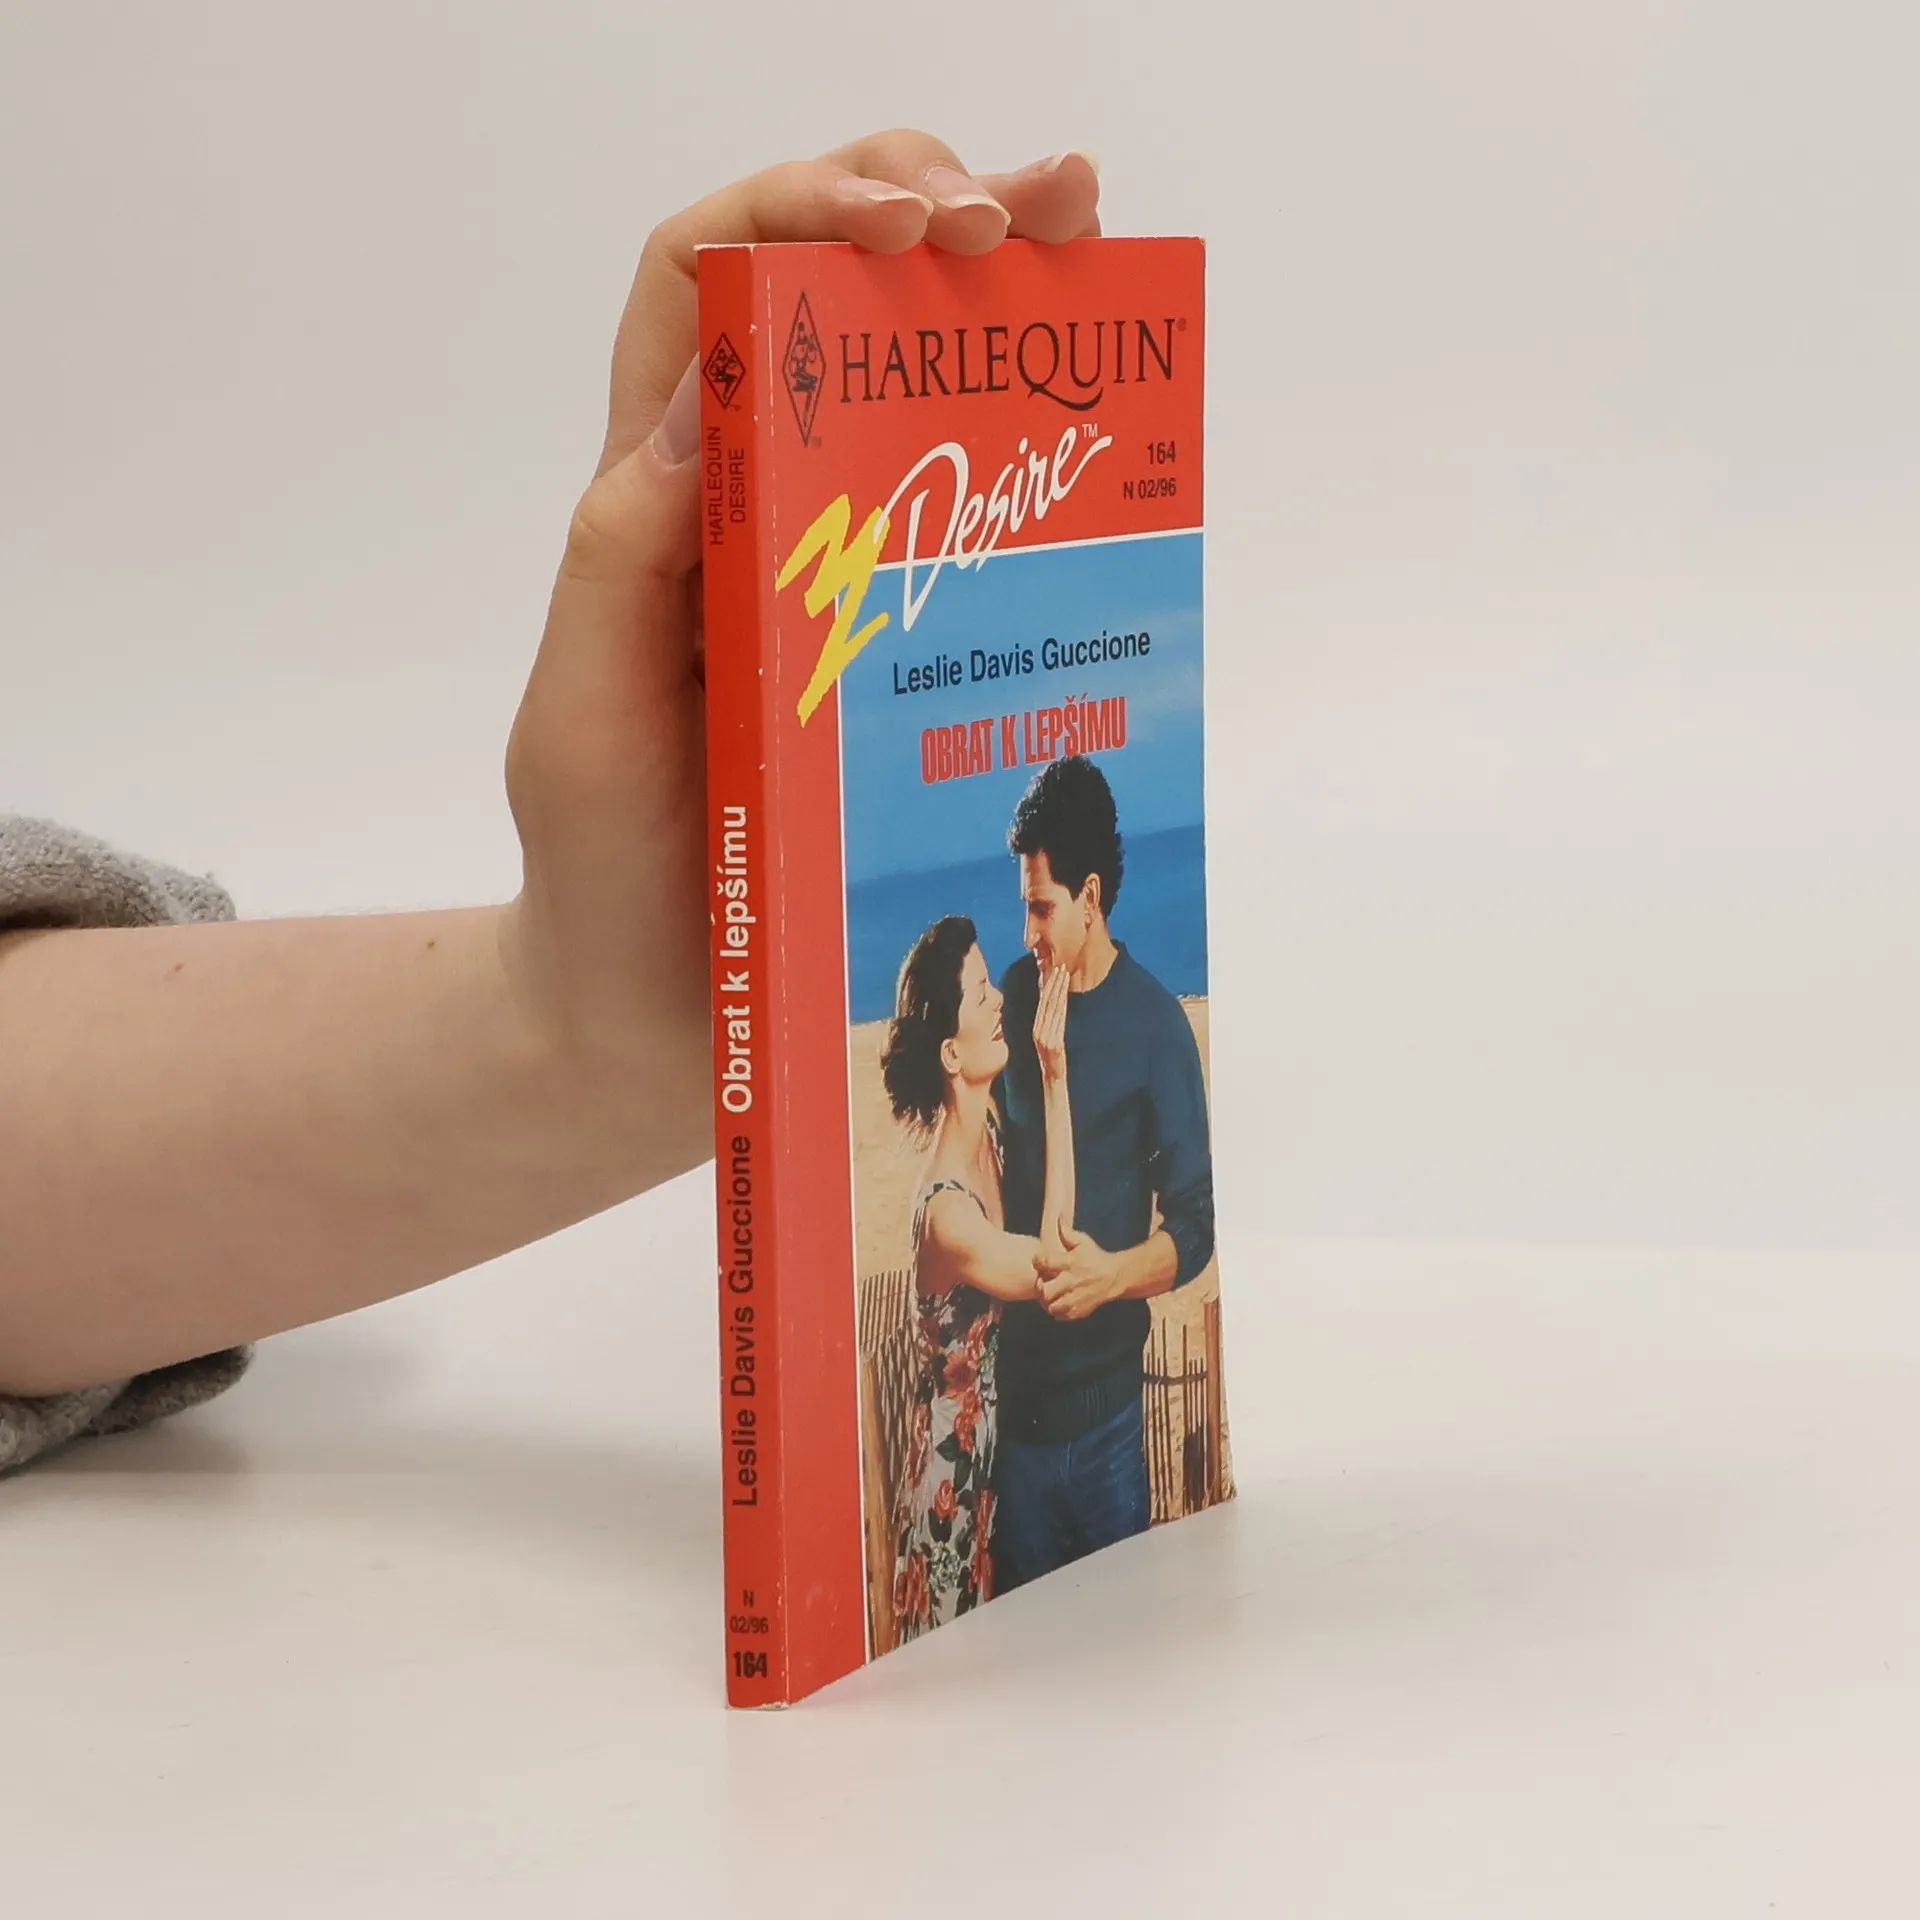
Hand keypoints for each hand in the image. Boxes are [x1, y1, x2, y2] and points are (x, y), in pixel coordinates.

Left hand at [497, 134, 1101, 1158]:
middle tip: (1038, 206)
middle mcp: (754, 517)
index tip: (911, 221)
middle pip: (826, 302)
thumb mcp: (580, 726)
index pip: (703, 287)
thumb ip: (619, 577)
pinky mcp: (905, 657)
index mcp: (660, 506)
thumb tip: (696, 415)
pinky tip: (1117, 439)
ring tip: (1092, 243)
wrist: (656, 1019)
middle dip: (926, 210)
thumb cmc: (602, 879)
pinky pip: (975, 536)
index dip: (796, 213)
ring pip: (915, 393)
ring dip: (1003, 297)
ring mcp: (840, 582)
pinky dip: (1042, 464)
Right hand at [1032, 956, 1069, 1085]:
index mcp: (1036, 1027)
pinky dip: (1062, 1005)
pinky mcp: (1054, 1042)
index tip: (1054, 971)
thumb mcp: (1048, 1038)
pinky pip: (1059, 1020)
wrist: (1053, 1077)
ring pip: (1053, 1007)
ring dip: (1059, 989)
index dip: (1048, 985)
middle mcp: (1039, 1029)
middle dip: (1054, 983)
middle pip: (1046, 1001)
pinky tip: (1066, 994)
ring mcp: (1045, 1036)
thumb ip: (1050, 1023)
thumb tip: (1054, 1007)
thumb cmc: (1053, 1058)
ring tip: (1065, 974)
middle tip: (1061, 966)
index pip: (1042, 1002)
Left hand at [1035, 1222, 1122, 1319]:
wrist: (1115, 1277)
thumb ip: (1067, 1232)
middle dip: (1041, 1286)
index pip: (1044, 1262)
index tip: (1040, 1261)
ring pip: (1051, 1306)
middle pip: (1045, 1290)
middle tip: (1044, 1282)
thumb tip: (1057, 1218)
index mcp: (1071, 1263)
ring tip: (1050, 1294)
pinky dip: (1056, 1310)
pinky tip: (1059, 1301)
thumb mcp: (1083, 1242)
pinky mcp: (1079, 1311)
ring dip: (1048, 1300)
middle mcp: (1072, 1282)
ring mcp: (1076, 1298)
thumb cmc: (1095, 1258)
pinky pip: (1060, 1316)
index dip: (1038, 1261)